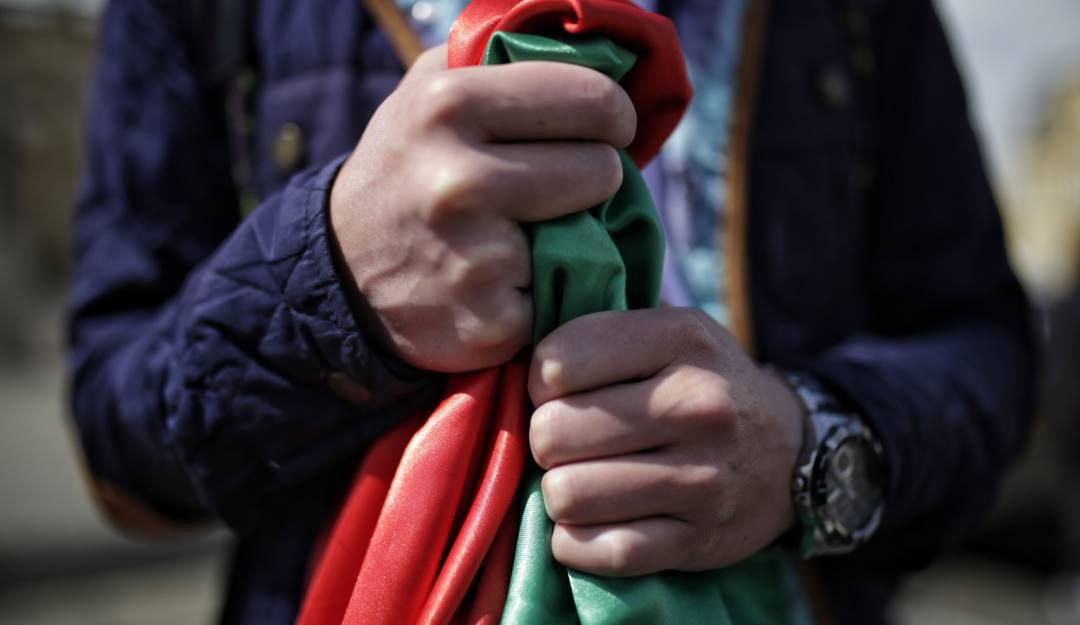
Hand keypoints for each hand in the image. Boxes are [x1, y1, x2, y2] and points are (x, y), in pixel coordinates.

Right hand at [329, 45, 636, 371]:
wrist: (343, 271)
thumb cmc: (408, 167)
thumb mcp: (431, 87)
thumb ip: (502, 55)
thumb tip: (598, 43)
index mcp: (450, 104)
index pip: (592, 97)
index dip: (610, 115)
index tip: (602, 128)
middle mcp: (460, 180)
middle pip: (602, 169)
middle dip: (591, 177)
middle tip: (552, 186)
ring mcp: (476, 258)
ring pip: (591, 237)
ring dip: (568, 237)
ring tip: (517, 232)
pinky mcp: (491, 321)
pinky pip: (563, 297)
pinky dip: (542, 292)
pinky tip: (502, 283)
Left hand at [528, 308, 804, 575]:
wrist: (791, 452)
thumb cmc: (704, 383)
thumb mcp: (671, 332)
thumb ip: (600, 336)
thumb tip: (514, 366)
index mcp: (681, 340)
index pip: (557, 363)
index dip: (540, 381)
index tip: (560, 391)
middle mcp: (697, 405)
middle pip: (554, 433)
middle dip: (546, 440)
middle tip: (566, 442)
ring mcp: (702, 478)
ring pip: (568, 496)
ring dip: (560, 493)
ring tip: (580, 480)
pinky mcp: (699, 541)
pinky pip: (601, 551)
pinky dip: (578, 542)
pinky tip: (591, 521)